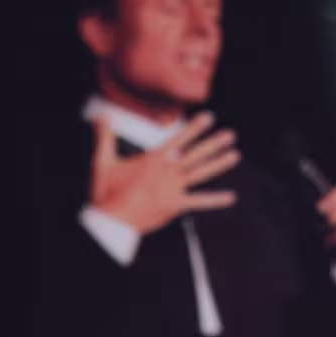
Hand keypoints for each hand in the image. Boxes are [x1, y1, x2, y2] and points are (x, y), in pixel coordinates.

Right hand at [89, 110, 238, 234]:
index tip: (209, 117)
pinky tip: (230, 197)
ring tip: (235, 156)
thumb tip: (101, 115)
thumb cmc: (106, 192)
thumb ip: (105, 136)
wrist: (111, 221)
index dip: (195, 128)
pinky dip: (215, 200)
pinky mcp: (175, 205)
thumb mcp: (104, 161)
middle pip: (196, 154)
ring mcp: (174, 188)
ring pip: (201, 173)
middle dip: (214, 143)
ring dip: (219, 164)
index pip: (179, 138)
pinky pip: (199, 202)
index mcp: (154, 159)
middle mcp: (168, 171)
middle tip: (231, 135)